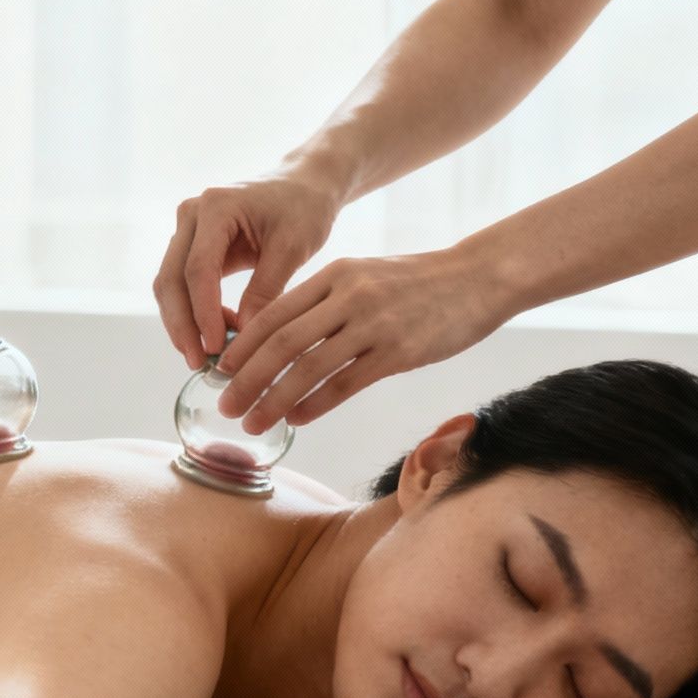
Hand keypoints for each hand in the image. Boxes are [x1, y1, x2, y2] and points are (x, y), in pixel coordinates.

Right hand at [152, 170, 344, 369]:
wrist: (303, 185)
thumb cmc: (304, 208)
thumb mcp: (292, 248)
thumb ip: (266, 290)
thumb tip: (243, 337)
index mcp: (215, 208)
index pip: (198, 269)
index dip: (203, 313)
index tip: (215, 347)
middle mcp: (191, 215)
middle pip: (172, 279)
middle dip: (182, 325)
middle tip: (199, 361)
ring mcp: (187, 229)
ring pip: (170, 285)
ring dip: (183, 323)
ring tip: (207, 355)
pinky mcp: (192, 245)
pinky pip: (183, 285)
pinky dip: (194, 312)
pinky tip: (217, 334)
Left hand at [213, 247, 509, 433]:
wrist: (478, 278)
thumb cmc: (417, 282)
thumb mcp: (364, 276)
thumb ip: (325, 301)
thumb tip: (283, 338)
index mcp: (335, 275)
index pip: (275, 312)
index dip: (244, 345)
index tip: (220, 370)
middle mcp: (349, 296)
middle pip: (282, 342)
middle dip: (247, 378)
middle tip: (225, 406)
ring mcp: (374, 324)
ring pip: (309, 367)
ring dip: (274, 399)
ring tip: (253, 423)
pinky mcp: (398, 351)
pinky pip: (346, 383)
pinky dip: (315, 404)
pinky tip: (297, 419)